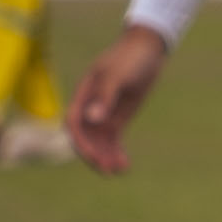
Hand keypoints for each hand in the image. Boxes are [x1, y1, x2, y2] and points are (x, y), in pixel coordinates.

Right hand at [69, 22, 170, 174]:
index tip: (93, 156)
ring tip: (119, 171)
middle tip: (108, 170)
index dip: (81, 142)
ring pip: (99, 142)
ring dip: (105, 157)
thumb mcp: (118, 76)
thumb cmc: (129, 59)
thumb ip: (105, 97)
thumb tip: (93, 119)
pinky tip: (124, 165)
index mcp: (84, 95)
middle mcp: (90, 107)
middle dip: (93, 154)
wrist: (147, 50)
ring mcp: (104, 113)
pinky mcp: (117, 117)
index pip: (74, 124)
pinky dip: (116, 152)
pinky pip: (112, 140)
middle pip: (84, 137)